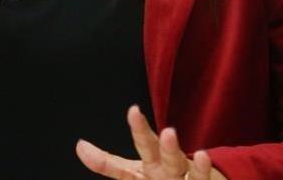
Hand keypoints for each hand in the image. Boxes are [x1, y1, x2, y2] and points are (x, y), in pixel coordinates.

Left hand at [76, 105, 226, 179]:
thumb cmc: (162, 178)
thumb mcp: (133, 172)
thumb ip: (107, 162)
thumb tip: (79, 146)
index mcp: (152, 161)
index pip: (144, 143)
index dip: (138, 128)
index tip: (133, 110)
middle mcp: (168, 166)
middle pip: (162, 151)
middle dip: (160, 140)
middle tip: (164, 128)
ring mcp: (184, 176)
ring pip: (178, 163)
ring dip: (174, 150)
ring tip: (170, 134)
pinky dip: (202, 170)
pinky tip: (203, 157)